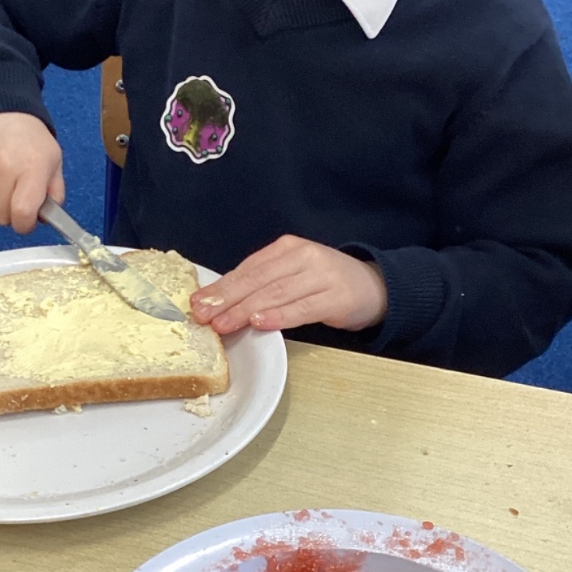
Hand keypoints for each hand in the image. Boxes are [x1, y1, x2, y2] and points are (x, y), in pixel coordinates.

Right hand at [0, 112, 63, 232]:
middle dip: (9, 213)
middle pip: (0, 217)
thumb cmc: (29, 140)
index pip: (22, 213)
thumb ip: (54, 192)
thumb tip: (45, 218)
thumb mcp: (53, 160)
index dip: (25, 224)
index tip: (27, 220)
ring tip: (0, 179)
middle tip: (14, 196)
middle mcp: (3, 168)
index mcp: (31, 168)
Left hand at [189, 235, 387, 335]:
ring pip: (277, 293)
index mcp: (287, 248)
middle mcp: (303, 256)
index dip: (221, 286)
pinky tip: (261, 322)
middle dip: (227, 299)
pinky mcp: (337, 297)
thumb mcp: (292, 274)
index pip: (248, 268)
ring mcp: (321, 275)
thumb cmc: (324, 284)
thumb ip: (262, 283)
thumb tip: (218, 300)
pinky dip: (280, 316)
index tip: (197, 303)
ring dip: (246, 310)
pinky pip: (303, 308)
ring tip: (224, 323)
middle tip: (203, 316)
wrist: (374, 288)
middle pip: (258, 280)